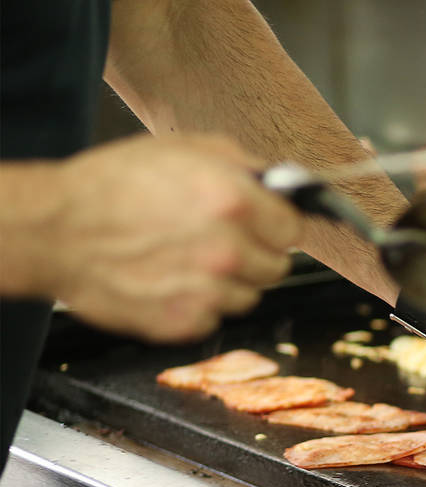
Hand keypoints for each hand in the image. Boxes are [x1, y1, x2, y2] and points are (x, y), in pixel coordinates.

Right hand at [47, 134, 300, 341]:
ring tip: (187, 259)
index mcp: (234, 201)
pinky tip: (169, 280)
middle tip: (220, 240)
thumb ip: (242, 165)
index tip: (263, 224)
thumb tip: (280, 184)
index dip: (276, 224)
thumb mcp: (181, 149)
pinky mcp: (185, 322)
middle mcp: (228, 250)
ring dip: (229, 282)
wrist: (55, 231)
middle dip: (255, 253)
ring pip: (250, 295)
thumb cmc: (112, 185)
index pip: (293, 228)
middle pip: (277, 266)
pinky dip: (199, 303)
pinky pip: (215, 317)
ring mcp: (208, 291)